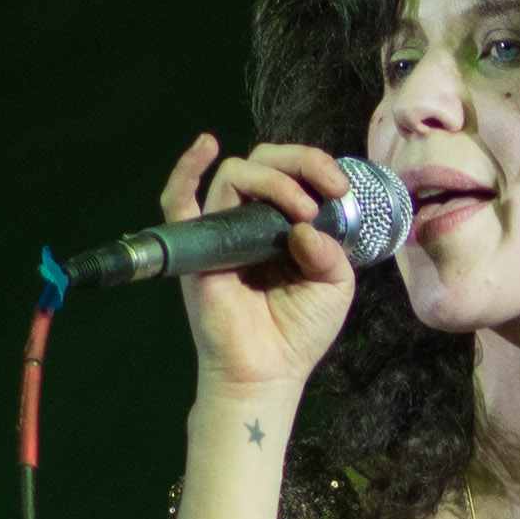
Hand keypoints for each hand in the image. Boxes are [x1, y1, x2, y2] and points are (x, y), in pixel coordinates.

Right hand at [164, 134, 366, 401]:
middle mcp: (251, 221)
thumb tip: (306, 226)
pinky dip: (187, 168)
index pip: (292, 173)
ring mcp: (222, 231)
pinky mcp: (197, 248)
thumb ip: (331, 250)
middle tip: (327, 189)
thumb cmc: (298, 332)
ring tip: (301, 209)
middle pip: (263, 162)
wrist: (267, 372)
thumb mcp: (335, 286)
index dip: (316, 167)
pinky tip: (206, 146)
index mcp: (284, 225)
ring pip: (235, 175)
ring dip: (273, 180)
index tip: (340, 188)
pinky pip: (179, 201)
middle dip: (300, 162)